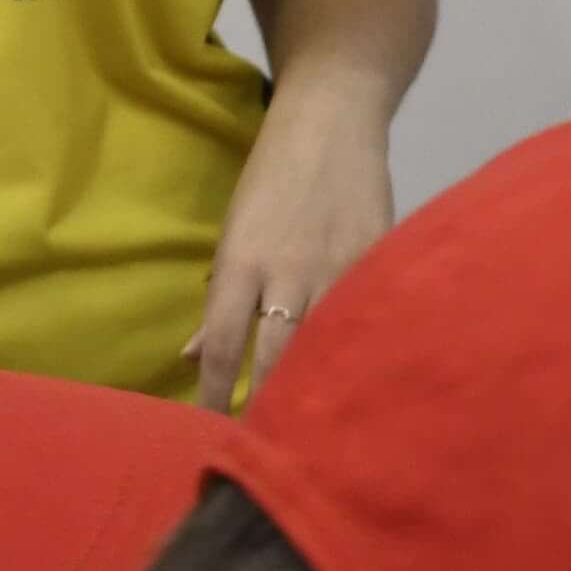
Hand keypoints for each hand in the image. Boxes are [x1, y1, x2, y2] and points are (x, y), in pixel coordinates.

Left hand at [191, 81, 397, 407]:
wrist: (334, 120)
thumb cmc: (274, 178)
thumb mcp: (235, 231)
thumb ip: (221, 298)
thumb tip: (194, 353)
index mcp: (242, 262)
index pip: (223, 344)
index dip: (214, 393)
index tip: (210, 433)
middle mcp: (288, 273)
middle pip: (273, 357)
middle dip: (265, 404)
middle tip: (261, 450)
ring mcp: (337, 269)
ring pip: (324, 347)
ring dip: (314, 389)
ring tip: (311, 434)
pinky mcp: (377, 263)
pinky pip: (366, 321)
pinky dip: (361, 356)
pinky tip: (363, 388)